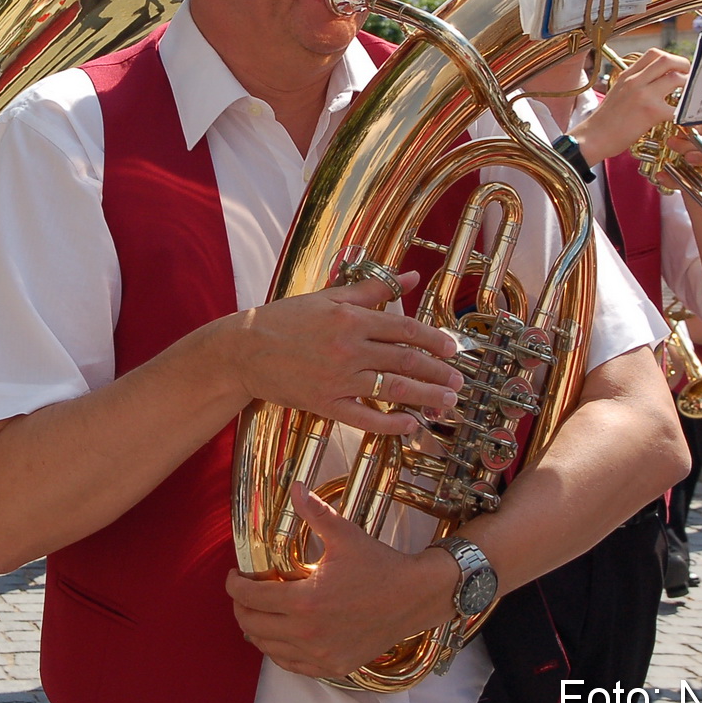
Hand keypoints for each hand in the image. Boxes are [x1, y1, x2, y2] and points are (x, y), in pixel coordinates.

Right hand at [221, 273, 461, 436]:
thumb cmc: (285, 319)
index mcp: (350, 318)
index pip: (404, 328)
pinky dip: (390, 424)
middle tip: (458, 381)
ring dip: (424, 397)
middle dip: (437, 372)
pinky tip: (410, 425)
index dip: (433, 340)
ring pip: (392, 389)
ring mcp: (338, 379)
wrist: (243, 350)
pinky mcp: (325, 404)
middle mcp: (349, 348)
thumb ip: (372, 288)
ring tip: (447, 403)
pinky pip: (364, 418)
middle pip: (405, 361)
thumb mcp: (328, 297)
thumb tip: (410, 276)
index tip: (453, 350)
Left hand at [226, 485, 459, 677]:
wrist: (415, 597)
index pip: (250, 599)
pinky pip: (291, 665)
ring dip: (257, 630)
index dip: (234, 586)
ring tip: (258, 612)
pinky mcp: (333, 666)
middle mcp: (308, 634)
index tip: (235, 576)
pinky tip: (280, 635)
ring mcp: (320, 655)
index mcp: (305, 601)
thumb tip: (296, 487)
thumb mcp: (345, 536)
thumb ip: (315, 513)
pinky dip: (278, 651)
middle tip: (244, 592)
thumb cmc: (380, 566)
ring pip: (268, 648)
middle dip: (240, 607)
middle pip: (252, 626)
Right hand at [569, 48, 689, 165]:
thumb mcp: (617, 94)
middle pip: (667, 59)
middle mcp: (635, 80)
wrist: (592, 138)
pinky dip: (686, 112)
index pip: (653, 54)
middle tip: (691, 78)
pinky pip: (677, 108)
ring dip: (689, 86)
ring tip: (691, 96)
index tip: (678, 68)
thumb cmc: (605, 122)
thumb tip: (657, 84)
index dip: (672, 58)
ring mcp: (643, 94)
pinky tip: (686, 117)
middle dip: (684, 65)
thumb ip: (636, 85)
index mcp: (627, 75)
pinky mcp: (650, 112)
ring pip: (676, 78)